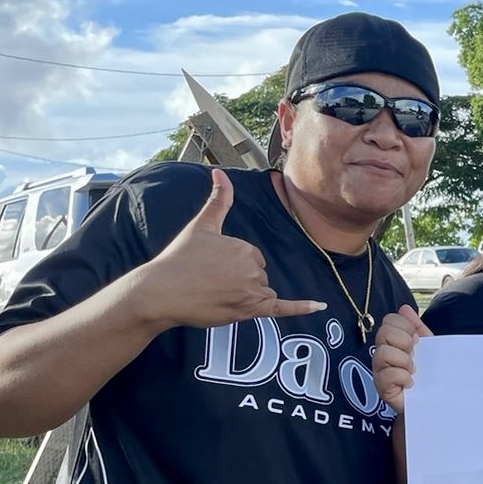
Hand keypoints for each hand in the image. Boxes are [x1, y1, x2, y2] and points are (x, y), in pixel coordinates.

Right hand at [138, 168, 324, 330]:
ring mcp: (251, 292)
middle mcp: (252, 270)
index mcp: (245, 249)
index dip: (232, 264)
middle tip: (210, 282)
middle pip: (259, 277)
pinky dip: (301, 308)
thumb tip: (220, 172)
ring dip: (247, 296)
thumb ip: (218, 201)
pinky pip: (282, 309)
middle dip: (240, 281)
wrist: (161, 291)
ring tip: (217, 295)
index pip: (252, 258)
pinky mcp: (250, 311)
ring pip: (263, 293)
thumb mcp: (201, 225)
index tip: (211, 266)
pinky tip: (320, 307)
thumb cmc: (180, 258)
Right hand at [374, 306, 432, 413]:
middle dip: (405, 341)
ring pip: (383, 353)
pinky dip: (403, 377)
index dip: (406, 326)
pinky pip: (387, 375)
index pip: (389, 320)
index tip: (418, 340)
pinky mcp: (382, 389)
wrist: (435, 400)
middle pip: (384, 333)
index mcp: (393, 341)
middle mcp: (382, 354)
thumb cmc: (430, 373)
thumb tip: (405, 308)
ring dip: (404, 361)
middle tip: (414, 355)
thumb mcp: (429, 347)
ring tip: (413, 371)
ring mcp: (380, 372)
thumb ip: (417, 327)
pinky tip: (410, 383)